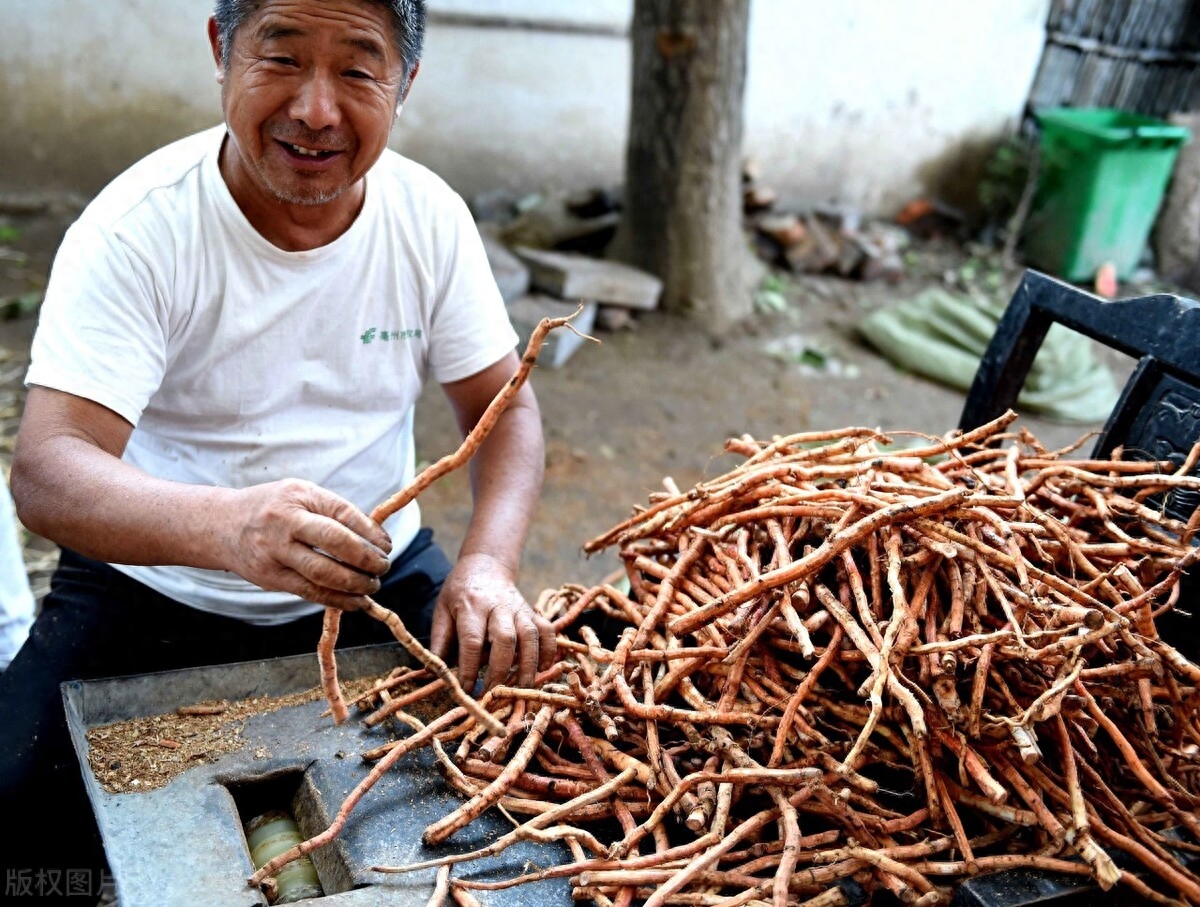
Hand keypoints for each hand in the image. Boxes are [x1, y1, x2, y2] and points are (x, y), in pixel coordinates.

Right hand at [223, 479, 391, 609]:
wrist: (221, 526)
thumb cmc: (272, 507)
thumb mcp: (300, 494)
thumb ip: (333, 511)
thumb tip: (375, 538)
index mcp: (298, 496)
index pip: (342, 514)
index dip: (370, 532)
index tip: (387, 545)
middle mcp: (285, 523)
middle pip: (334, 542)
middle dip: (366, 558)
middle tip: (383, 566)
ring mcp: (275, 553)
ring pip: (323, 573)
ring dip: (355, 583)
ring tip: (373, 585)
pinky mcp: (271, 578)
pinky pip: (310, 592)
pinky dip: (337, 599)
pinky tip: (356, 601)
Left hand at [430, 553, 555, 690]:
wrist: (486, 565)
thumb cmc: (460, 593)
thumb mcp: (442, 611)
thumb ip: (439, 642)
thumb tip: (433, 674)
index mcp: (471, 606)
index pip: (472, 640)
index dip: (470, 668)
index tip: (467, 690)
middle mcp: (498, 606)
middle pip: (504, 638)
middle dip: (500, 670)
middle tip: (493, 693)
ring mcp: (519, 608)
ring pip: (530, 635)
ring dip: (528, 663)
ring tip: (521, 688)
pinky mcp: (532, 612)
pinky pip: (547, 631)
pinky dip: (549, 650)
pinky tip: (544, 669)